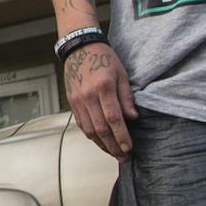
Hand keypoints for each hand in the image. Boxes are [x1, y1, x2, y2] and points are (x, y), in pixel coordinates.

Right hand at [65, 43, 139, 158]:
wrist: (79, 48)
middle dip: (113, 146)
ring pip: (89, 130)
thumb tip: (133, 118)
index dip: (121, 136)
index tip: (129, 148)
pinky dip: (91, 136)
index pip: (114, 118)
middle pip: (101, 129)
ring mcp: (78, 101)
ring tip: (113, 153)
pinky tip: (101, 142)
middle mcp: (88, 96)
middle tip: (123, 157)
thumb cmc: (103, 58)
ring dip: (102, 145)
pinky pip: (82, 124)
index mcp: (103, 87)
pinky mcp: (72, 103)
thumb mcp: (122, 73)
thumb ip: (127, 97)